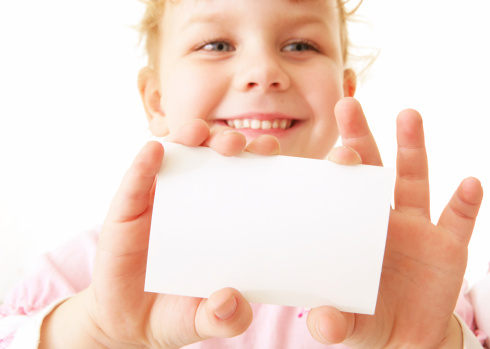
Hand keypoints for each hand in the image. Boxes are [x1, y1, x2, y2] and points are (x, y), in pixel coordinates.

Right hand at [40, 121, 278, 347]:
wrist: (130, 322)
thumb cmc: (177, 310)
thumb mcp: (208, 318)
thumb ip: (225, 317)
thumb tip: (232, 303)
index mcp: (220, 216)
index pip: (243, 176)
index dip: (257, 158)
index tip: (271, 151)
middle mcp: (192, 199)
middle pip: (211, 156)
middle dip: (225, 140)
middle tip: (237, 144)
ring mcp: (159, 200)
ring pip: (174, 156)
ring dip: (187, 137)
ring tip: (198, 133)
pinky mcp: (127, 210)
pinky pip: (135, 181)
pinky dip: (144, 164)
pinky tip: (155, 151)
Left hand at [308, 98, 482, 347]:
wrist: (408, 338)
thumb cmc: (368, 319)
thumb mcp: (348, 322)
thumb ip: (333, 322)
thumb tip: (319, 323)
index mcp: (349, 230)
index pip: (334, 190)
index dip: (326, 168)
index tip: (309, 145)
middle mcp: (381, 220)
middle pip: (369, 170)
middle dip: (359, 138)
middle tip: (347, 104)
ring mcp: (416, 229)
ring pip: (413, 180)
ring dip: (412, 148)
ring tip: (407, 114)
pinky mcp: (448, 247)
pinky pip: (459, 221)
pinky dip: (466, 203)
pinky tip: (470, 184)